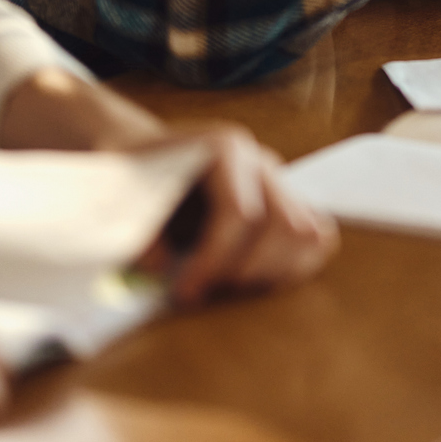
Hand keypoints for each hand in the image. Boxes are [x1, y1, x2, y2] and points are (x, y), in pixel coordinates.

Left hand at [0, 70, 335, 303]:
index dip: (214, 261)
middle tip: (207, 293)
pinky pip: (317, 237)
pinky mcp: (286, 205)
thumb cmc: (131, 174)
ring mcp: (279, 182)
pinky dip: (294, 266)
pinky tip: (253, 282)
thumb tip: (163, 268)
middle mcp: (261, 161)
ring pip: (309, 233)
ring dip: (273, 272)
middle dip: (246, 270)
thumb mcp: (123, 193)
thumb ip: (139, 229)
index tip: (184, 293)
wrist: (142, 153)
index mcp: (225, 148)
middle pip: (285, 225)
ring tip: (230, 287)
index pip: (240, 213)